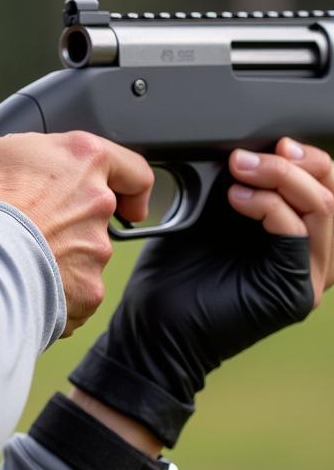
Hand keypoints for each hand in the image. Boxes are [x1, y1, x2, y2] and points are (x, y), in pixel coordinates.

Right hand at [0, 85, 153, 334]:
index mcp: (81, 159)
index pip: (134, 169)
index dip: (132, 183)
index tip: (126, 196)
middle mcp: (98, 204)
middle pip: (104, 213)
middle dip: (75, 218)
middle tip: (39, 221)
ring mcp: (95, 251)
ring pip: (88, 253)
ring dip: (63, 254)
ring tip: (22, 254)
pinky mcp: (85, 291)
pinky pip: (76, 292)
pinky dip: (56, 290)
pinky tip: (25, 284)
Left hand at [69, 139, 333, 445]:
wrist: (153, 328)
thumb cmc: (171, 277)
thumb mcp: (202, 217)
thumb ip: (229, 185)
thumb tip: (238, 147)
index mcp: (290, 235)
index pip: (323, 185)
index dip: (304, 157)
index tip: (271, 140)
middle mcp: (308, 256)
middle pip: (331, 192)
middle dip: (296, 163)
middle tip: (254, 153)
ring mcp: (306, 276)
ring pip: (321, 209)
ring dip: (281, 178)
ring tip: (240, 169)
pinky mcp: (292, 291)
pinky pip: (297, 236)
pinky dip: (270, 207)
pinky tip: (238, 198)